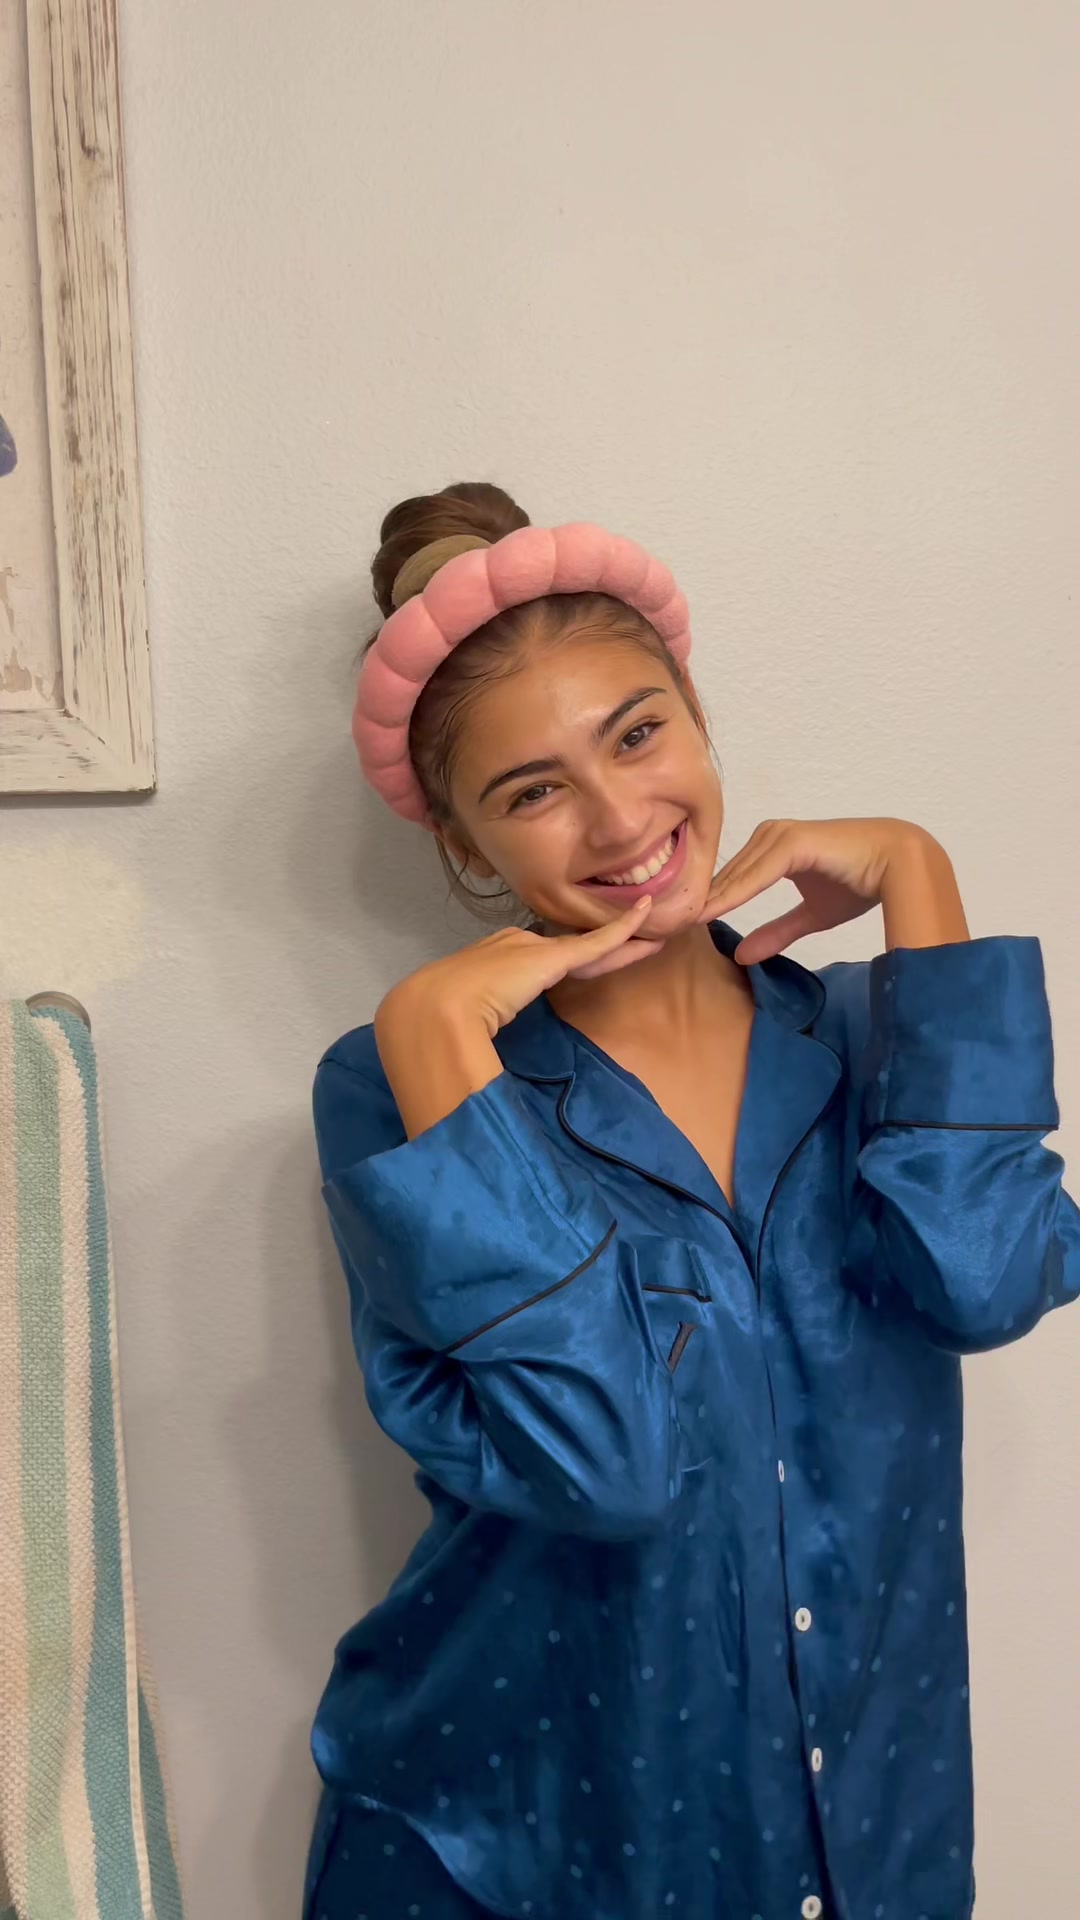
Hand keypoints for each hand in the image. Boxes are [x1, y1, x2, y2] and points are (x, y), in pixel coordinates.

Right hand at [380, 897, 659, 1042]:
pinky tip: (643, 917)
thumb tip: (478, 1051)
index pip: (535, 961)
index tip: (577, 962)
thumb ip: (477, 1026)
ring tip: (651, 927)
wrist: (433, 1009)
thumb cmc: (438, 1023)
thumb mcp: (459, 1021)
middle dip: (600, 946)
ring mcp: (530, 948)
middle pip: (567, 950)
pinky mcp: (550, 958)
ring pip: (587, 946)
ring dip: (621, 939)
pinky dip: (621, 931)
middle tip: (634, 936)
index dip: (563, 961)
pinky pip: (596, 943)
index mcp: (487, 961)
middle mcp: (510, 945)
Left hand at [698, 817, 946, 963]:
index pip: (728, 880)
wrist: (897, 865)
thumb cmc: (858, 883)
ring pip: (734, 875)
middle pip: (723, 876)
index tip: (675, 929)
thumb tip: (742, 957)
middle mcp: (770, 836)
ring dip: (707, 901)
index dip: (704, 905)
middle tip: (660, 929)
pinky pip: (754, 873)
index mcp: (771, 848)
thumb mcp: (810, 916)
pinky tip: (709, 911)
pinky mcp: (791, 841)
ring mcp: (778, 836)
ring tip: (675, 925)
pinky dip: (732, 894)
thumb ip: (776, 932)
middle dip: (696, 903)